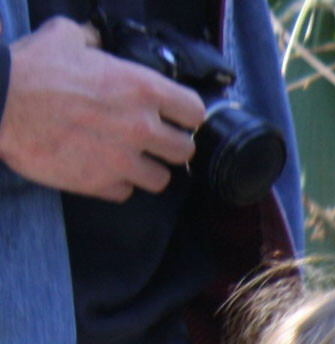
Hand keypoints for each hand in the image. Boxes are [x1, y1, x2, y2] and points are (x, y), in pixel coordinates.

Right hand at [0, 17, 204, 199]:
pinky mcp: (103, 184)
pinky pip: (126, 192)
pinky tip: (104, 169)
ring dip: (148, 170)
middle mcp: (141, 127)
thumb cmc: (31, 71)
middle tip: (155, 141)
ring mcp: (124, 160)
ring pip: (161, 179)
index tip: (176, 117)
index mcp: (141, 88)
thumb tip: (96, 40)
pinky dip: (118, 184)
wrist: (0, 104)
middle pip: (185, 151)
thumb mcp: (66, 37)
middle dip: (172, 146)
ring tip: (131, 159)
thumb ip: (93, 41)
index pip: (194, 111)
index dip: (186, 115)